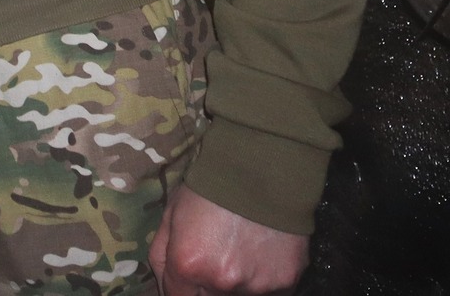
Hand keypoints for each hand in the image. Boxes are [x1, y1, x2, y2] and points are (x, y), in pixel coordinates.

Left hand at [149, 184, 308, 294]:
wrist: (263, 167)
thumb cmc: (211, 186)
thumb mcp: (171, 214)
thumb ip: (162, 257)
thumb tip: (168, 287)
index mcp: (188, 264)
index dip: (182, 288)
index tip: (189, 275)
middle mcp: (222, 281)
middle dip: (208, 284)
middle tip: (216, 254)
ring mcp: (257, 285)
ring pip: (241, 295)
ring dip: (238, 281)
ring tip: (241, 248)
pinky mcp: (287, 281)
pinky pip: (270, 290)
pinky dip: (264, 277)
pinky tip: (261, 251)